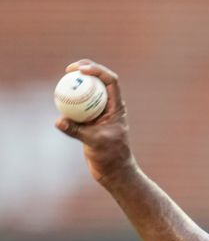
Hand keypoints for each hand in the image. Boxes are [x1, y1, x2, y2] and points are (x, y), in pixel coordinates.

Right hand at [55, 59, 134, 184]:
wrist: (113, 171)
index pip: (111, 81)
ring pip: (88, 92)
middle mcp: (109, 107)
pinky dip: (70, 101)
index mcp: (117, 107)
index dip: (98, 70)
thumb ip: (76, 131)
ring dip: (77, 84)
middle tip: (69, 69)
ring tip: (64, 79)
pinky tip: (58, 99)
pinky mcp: (90, 121)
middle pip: (99, 81)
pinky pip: (79, 106)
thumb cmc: (111, 157)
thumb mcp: (94, 143)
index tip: (82, 70)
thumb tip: (59, 121)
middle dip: (86, 70)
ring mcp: (100, 113)